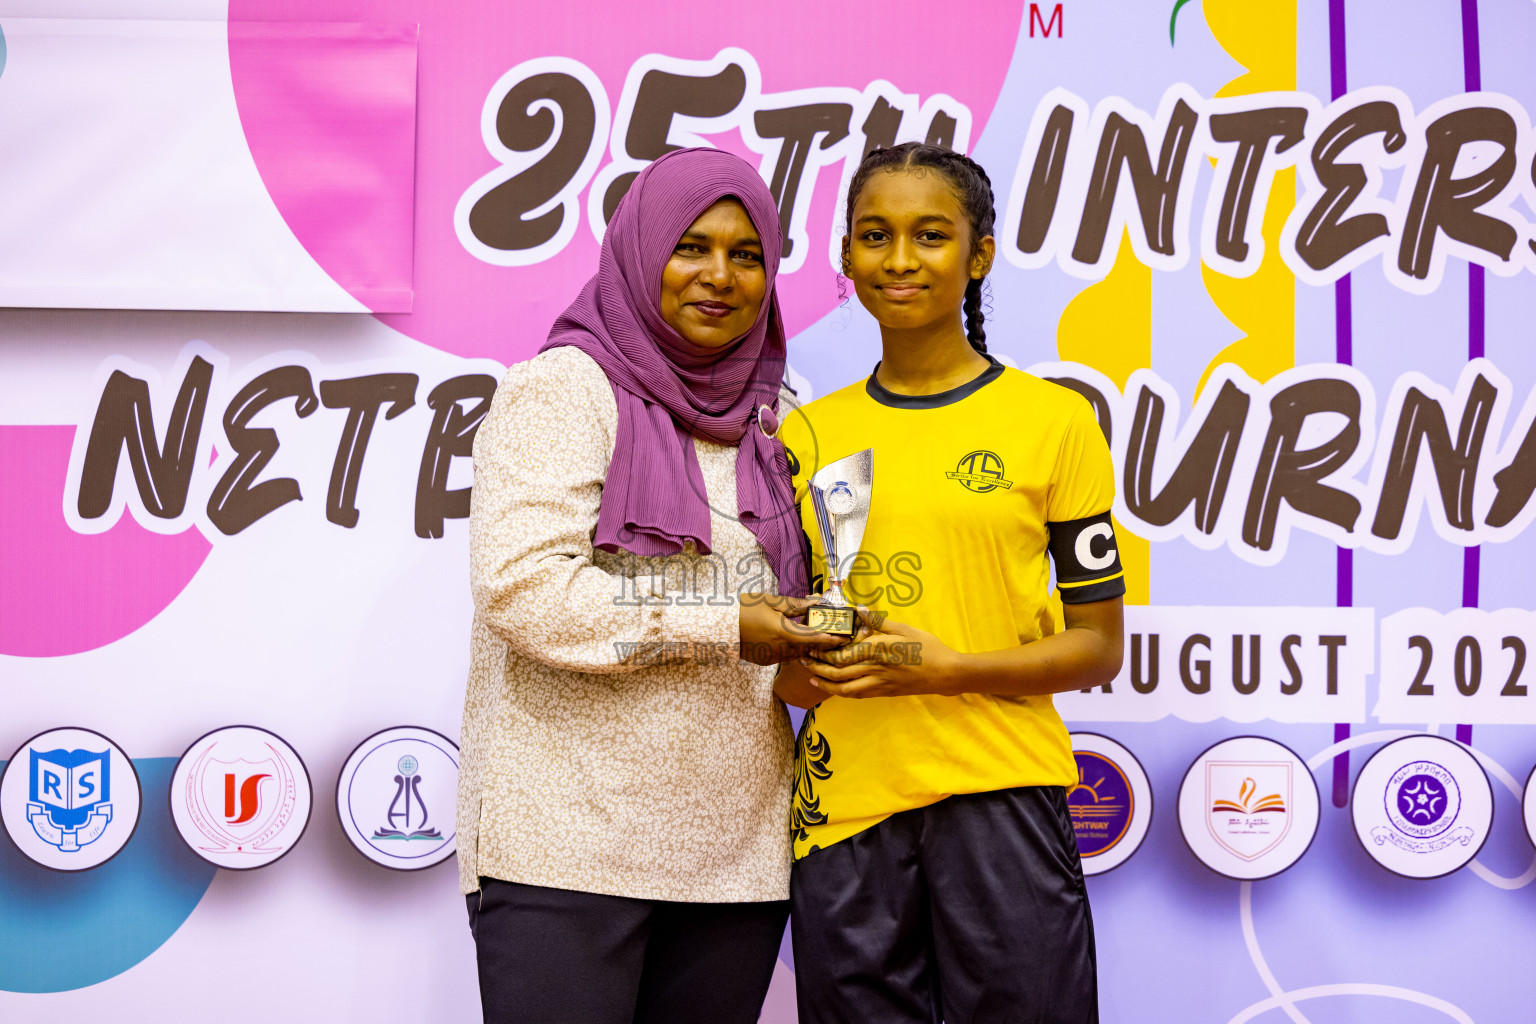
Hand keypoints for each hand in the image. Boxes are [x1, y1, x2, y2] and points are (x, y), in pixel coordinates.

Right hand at [738, 593, 845, 665]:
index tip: (842, 637)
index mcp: (782, 632)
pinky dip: (794, 649)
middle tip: (832, 633)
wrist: (719, 626)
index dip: (830, 638)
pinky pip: (786, 657)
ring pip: (798, 654)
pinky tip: (793, 639)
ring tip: (813, 634)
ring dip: (807, 646)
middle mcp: (779, 649)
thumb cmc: (744, 609)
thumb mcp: (771, 602)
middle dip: (820, 642)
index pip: (813, 638)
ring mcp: (772, 657)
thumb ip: (796, 604)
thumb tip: (816, 601)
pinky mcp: (766, 661)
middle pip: (808, 648)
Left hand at [803, 610, 959, 698]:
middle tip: (803, 661)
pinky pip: (856, 695)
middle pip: (838, 672)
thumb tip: (860, 610)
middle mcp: (875, 667)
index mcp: (878, 648)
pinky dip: (840, 692)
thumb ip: (880, 621)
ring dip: (824, 684)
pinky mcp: (883, 692)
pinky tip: (832, 688)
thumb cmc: (928, 647)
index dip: (823, 653)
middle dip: (817, 668)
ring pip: (844, 688)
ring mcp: (879, 683)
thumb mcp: (905, 628)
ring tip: (811, 677)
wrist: (945, 673)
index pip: (842, 654)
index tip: (811, 646)